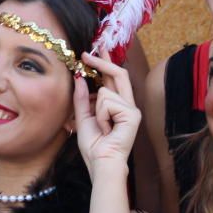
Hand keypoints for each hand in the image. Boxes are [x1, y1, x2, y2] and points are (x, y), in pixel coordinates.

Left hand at [72, 50, 139, 175]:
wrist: (101, 163)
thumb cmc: (94, 146)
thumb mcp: (83, 118)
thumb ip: (82, 98)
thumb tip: (79, 77)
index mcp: (118, 105)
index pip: (113, 78)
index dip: (105, 63)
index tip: (95, 49)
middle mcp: (128, 105)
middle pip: (118, 74)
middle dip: (102, 61)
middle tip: (87, 53)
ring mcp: (132, 109)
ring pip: (106, 92)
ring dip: (96, 110)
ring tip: (102, 127)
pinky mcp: (133, 114)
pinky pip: (107, 102)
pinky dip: (101, 116)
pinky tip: (107, 129)